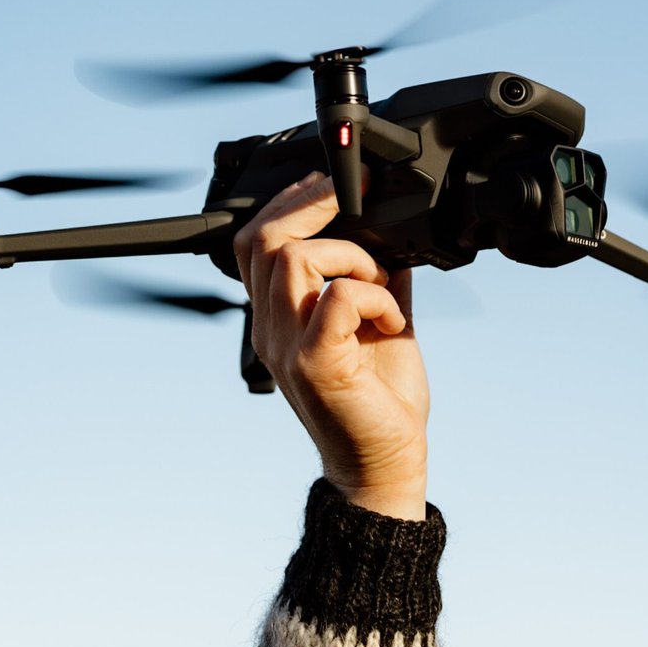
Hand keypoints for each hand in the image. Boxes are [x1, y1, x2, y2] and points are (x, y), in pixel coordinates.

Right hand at [233, 172, 428, 519]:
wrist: (386, 463)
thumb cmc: (381, 400)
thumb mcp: (380, 320)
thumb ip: (376, 276)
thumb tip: (393, 233)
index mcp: (279, 317)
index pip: (254, 242)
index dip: (288, 202)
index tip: (331, 183)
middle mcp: (272, 329)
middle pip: (260, 239)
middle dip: (309, 202)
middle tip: (353, 194)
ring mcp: (287, 346)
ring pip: (293, 258)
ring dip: (350, 255)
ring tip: (380, 283)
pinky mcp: (316, 364)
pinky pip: (337, 297)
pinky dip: (373, 294)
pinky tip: (392, 319)